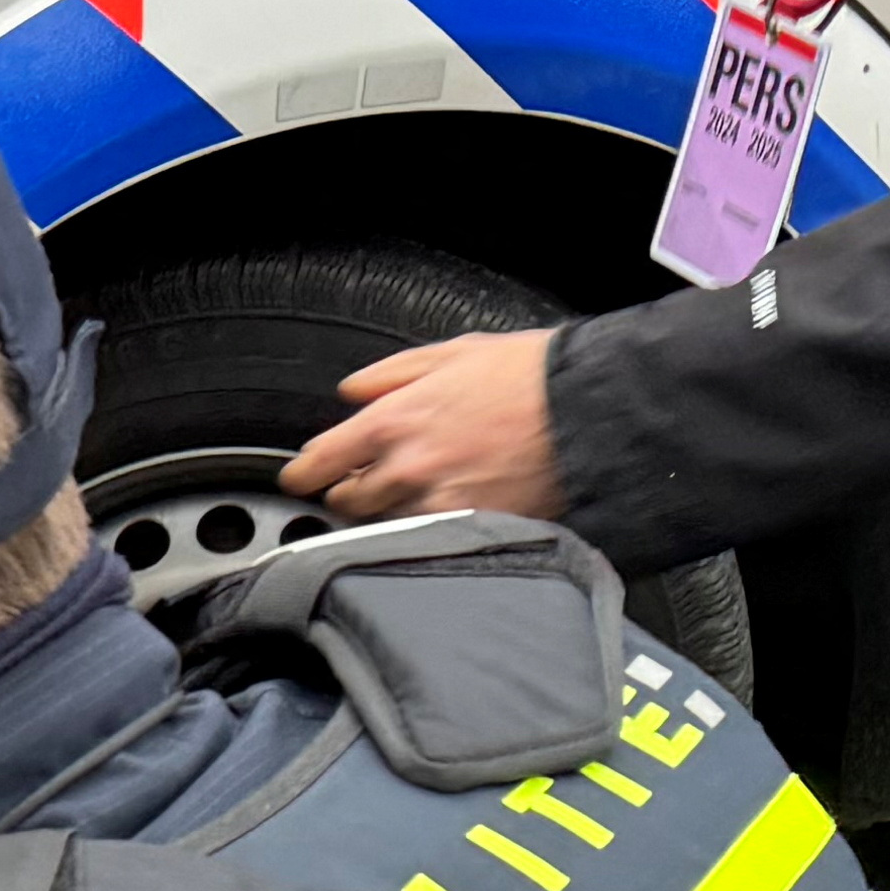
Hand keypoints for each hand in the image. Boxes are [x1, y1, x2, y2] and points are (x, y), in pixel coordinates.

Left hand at [283, 328, 564, 522]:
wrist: (590, 411)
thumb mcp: (454, 352)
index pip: (320, 462)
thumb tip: (351, 391)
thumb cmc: (531, 376)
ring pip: (385, 523)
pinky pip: (427, 538)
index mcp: (395, 420)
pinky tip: (445, 509)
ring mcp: (437, 505)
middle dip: (347, 492)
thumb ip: (392, 374)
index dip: (303, 473)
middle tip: (362, 480)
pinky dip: (427, 527)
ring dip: (388, 511)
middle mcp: (407, 469)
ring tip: (416, 490)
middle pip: (346, 501)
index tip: (300, 477)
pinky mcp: (469, 529)